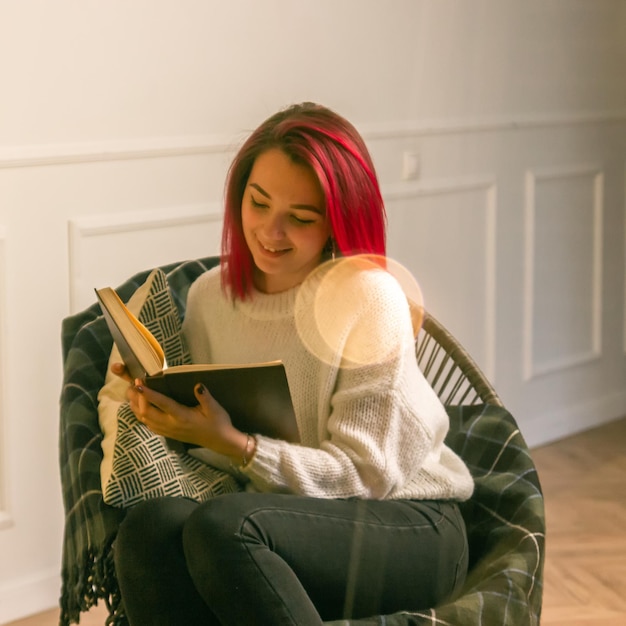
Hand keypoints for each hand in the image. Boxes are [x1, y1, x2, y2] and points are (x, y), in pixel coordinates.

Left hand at [129, 379, 251, 461]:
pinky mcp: (168, 434)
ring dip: (136, 406)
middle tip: (132, 384)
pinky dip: (140, 415)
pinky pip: (148, 425)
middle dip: (137, 398)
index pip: (162, 404)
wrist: (220, 442)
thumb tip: (197, 385)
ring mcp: (168, 431)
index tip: (139, 383)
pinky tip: (139, 407)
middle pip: (147, 412)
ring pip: (144, 419)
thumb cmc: (218, 423)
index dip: (148, 394)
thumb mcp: (215, 408)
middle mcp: (171, 424)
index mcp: (182, 416)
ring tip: (132, 393)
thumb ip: (205, 397)